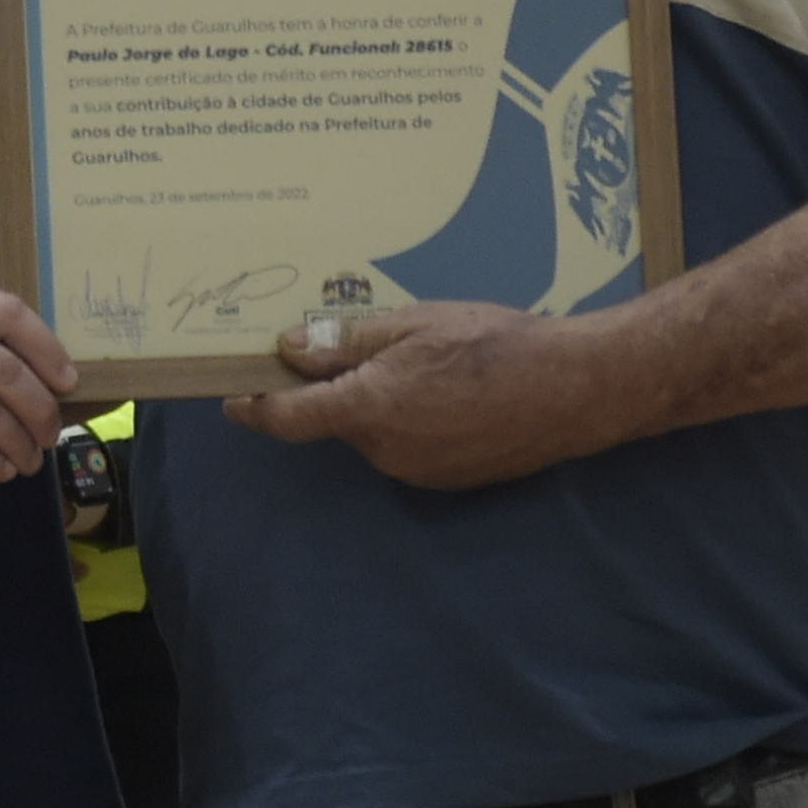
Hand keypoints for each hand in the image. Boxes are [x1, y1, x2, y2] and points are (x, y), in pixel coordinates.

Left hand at [224, 302, 620, 489]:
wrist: (575, 388)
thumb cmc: (493, 345)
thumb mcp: (413, 326)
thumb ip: (345, 342)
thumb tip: (289, 349)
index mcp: (367, 410)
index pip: (288, 419)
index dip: (255, 406)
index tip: (232, 395)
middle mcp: (384, 453)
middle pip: (341, 419)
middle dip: (347, 387)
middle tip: (386, 343)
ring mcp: (418, 473)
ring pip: (380, 431)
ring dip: (389, 402)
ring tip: (439, 363)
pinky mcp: (449, 482)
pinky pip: (414, 447)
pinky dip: (420, 421)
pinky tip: (459, 392)